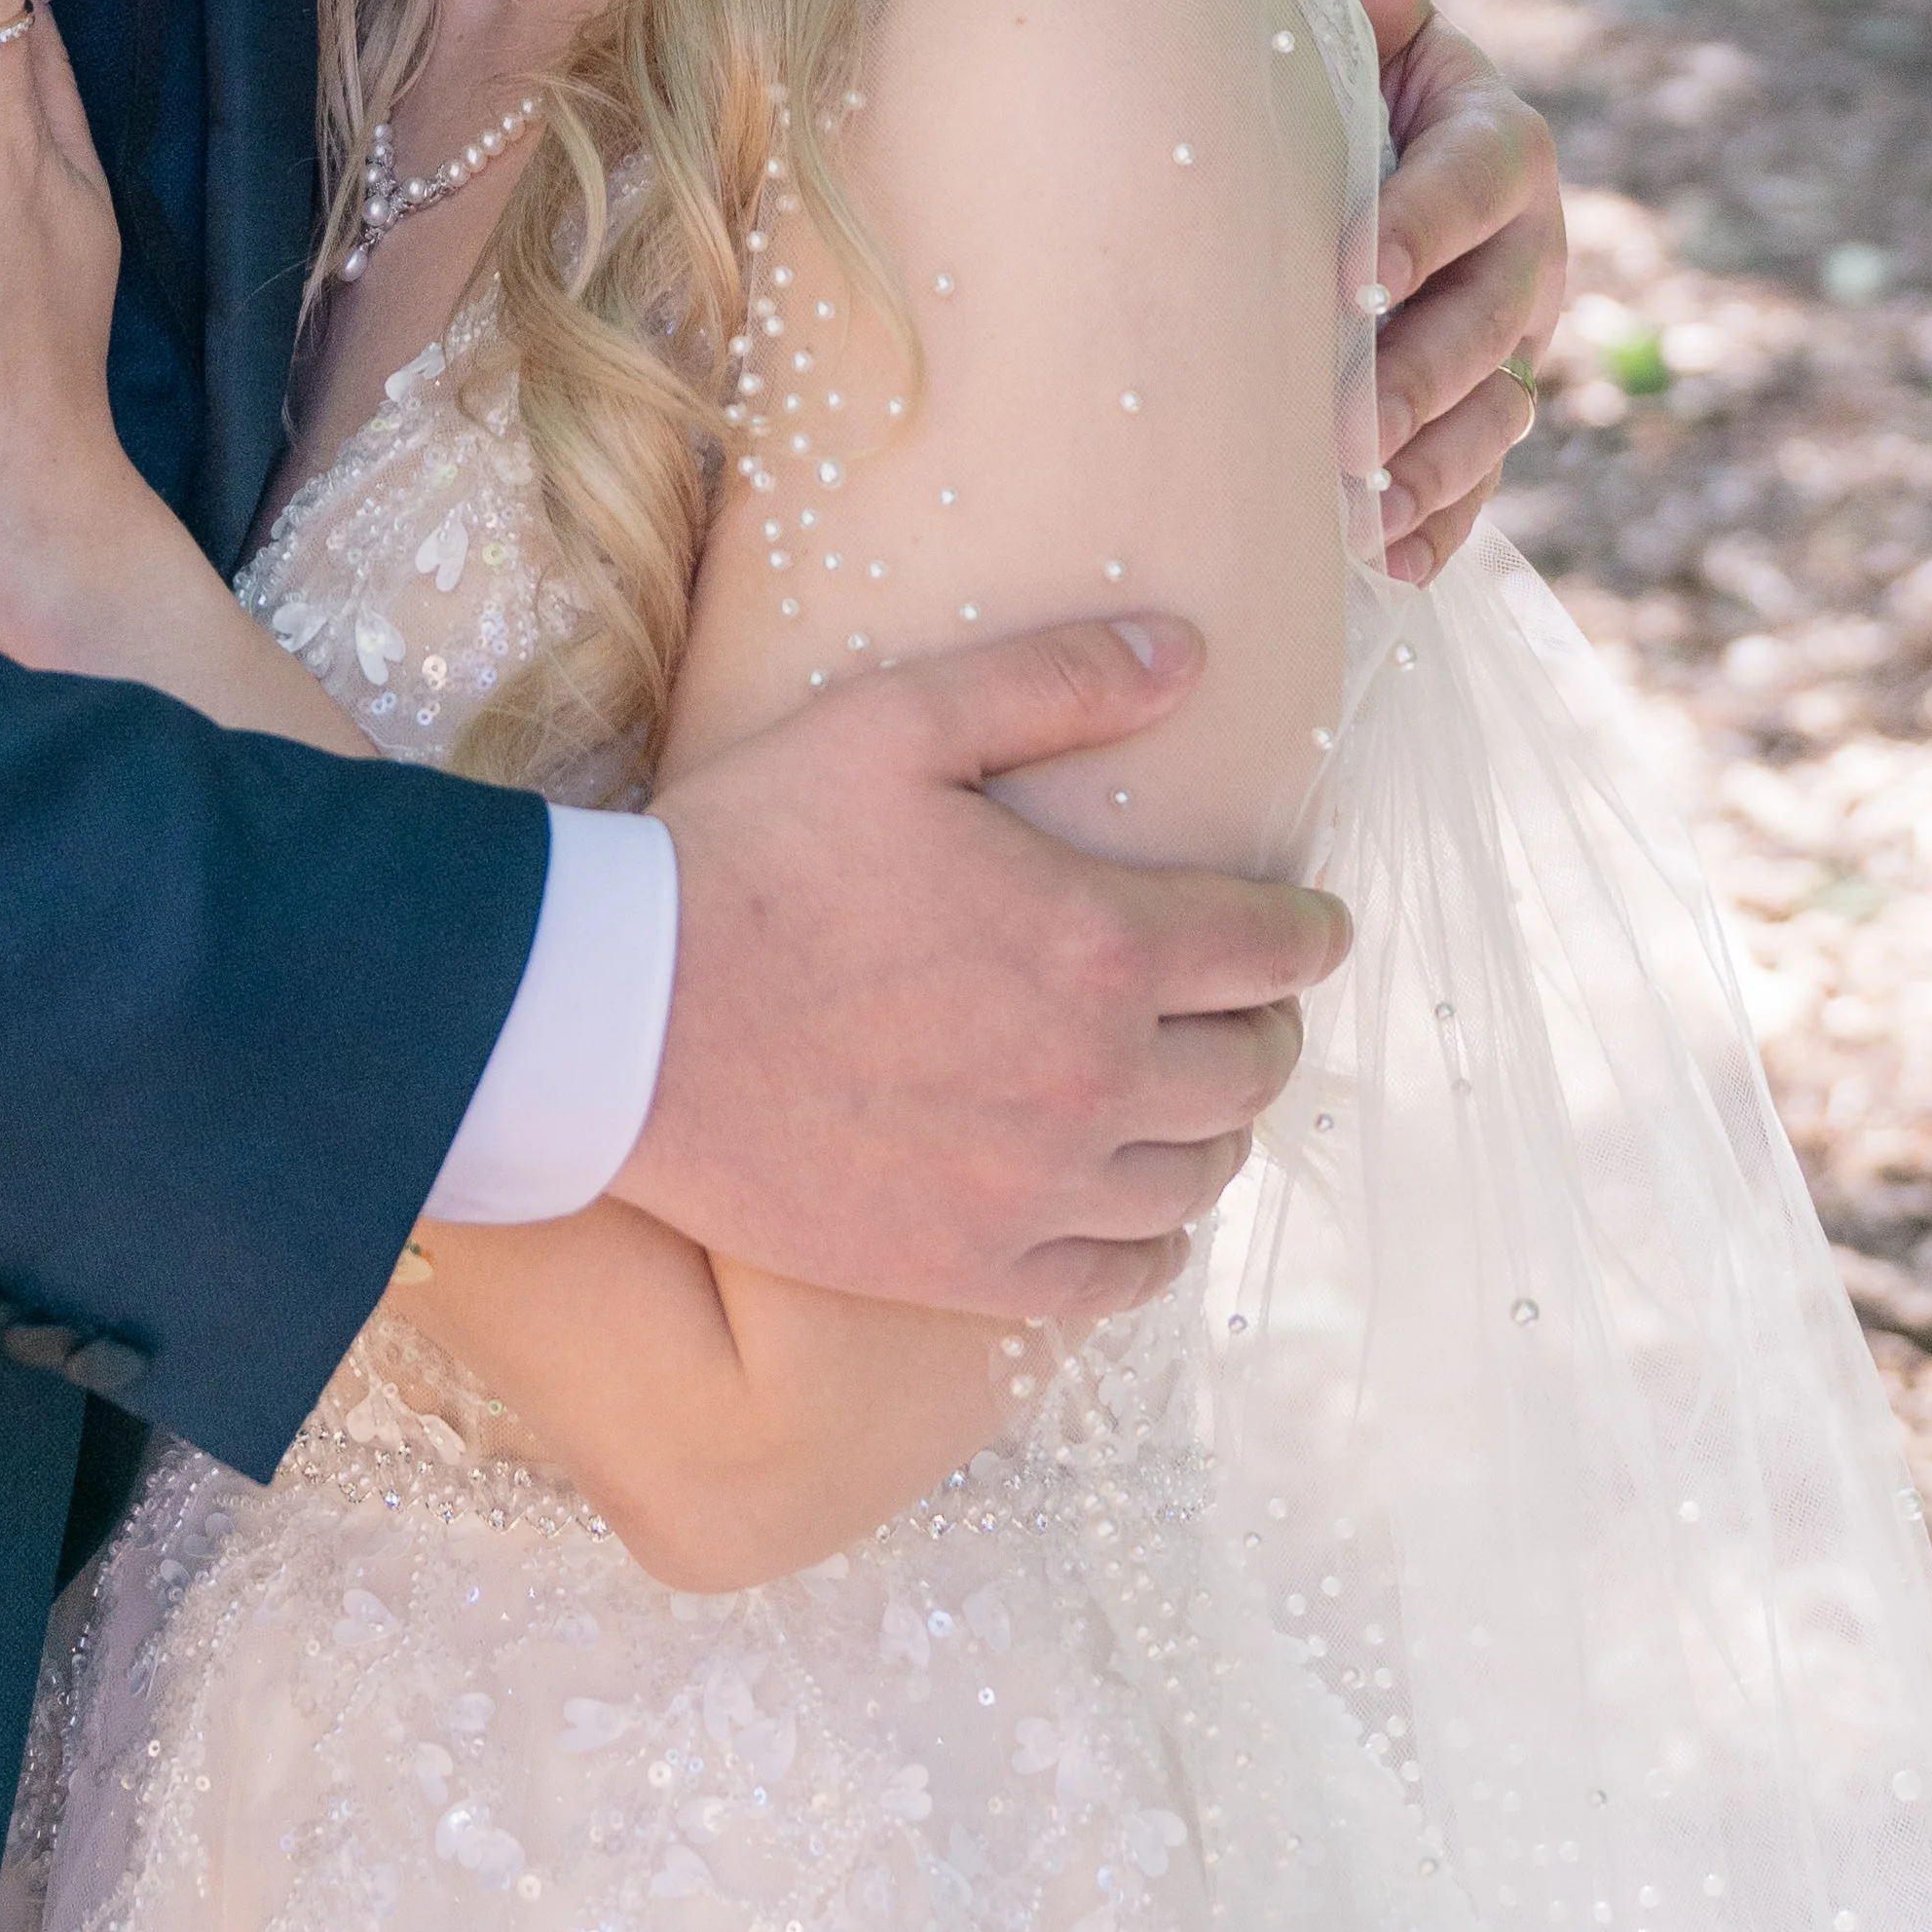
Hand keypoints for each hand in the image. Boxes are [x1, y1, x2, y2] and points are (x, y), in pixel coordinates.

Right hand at [633, 624, 1347, 1327]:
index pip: (1274, 948)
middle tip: (1245, 998)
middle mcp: (1092, 1079)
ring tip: (1193, 1093)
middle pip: (1252, 1068)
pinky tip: (1137, 1206)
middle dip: (1269, 1021)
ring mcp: (1035, 1188)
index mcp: (1097, 943)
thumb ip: (1057, 679)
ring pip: (1200, 1174)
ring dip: (1218, 1127)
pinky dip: (1153, 1240)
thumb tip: (1190, 653)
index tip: (1314, 924)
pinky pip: (1120, 1277)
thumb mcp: (901, 722)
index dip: (1311, 930)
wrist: (618, 1019)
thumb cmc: (752, 852)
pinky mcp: (969, 1267)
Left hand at [1343, 0, 1564, 583]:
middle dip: (1423, 377)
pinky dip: (1441, 529)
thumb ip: (1360, 6)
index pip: (1475, 177)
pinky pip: (1481, 481)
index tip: (1351, 277)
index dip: (1422, 225)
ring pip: (1498, 409)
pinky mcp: (1487, 410)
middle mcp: (1527, 244)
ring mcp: (1517, 336)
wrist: (1360, 145)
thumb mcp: (1357, 27)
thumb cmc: (1343, 77)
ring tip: (1361, 513)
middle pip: (1493, 314)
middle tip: (1350, 428)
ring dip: (1434, 468)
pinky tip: (1388, 568)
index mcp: (1498, 139)